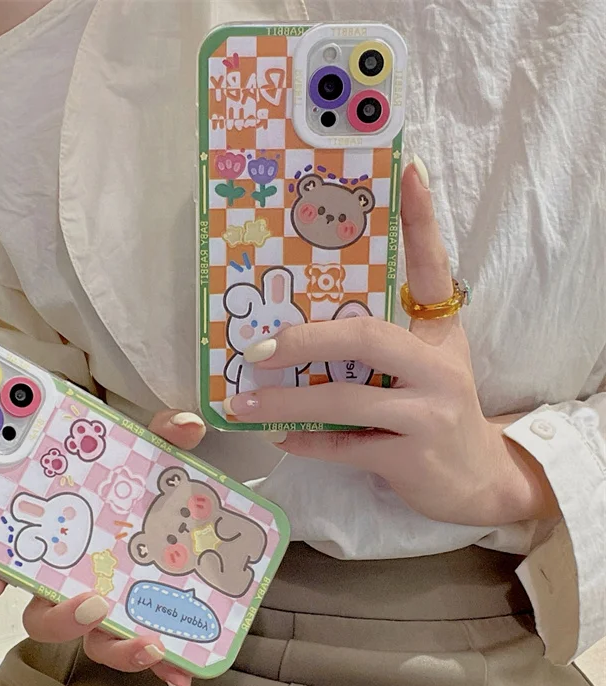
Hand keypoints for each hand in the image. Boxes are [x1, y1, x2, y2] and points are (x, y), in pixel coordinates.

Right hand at [0, 409, 205, 685]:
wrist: (156, 487)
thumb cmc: (130, 472)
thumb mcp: (141, 447)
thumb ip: (160, 432)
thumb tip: (188, 425)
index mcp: (55, 536)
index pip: (5, 558)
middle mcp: (68, 576)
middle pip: (45, 614)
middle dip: (63, 618)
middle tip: (95, 602)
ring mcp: (103, 600)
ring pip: (91, 640)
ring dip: (117, 649)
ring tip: (151, 643)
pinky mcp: (138, 616)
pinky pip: (140, 646)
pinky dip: (158, 665)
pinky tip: (183, 675)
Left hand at [224, 159, 558, 526]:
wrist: (479, 479)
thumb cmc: (437, 411)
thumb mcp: (423, 366)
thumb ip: (380, 344)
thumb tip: (302, 326)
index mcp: (439, 333)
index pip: (432, 267)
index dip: (422, 219)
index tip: (410, 169)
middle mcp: (439, 366)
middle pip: (366, 336)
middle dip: (303, 339)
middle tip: (255, 347)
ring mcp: (430, 413)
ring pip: (346, 398)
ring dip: (286, 400)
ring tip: (244, 401)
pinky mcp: (413, 457)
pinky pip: (345, 445)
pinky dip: (307, 442)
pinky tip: (279, 437)